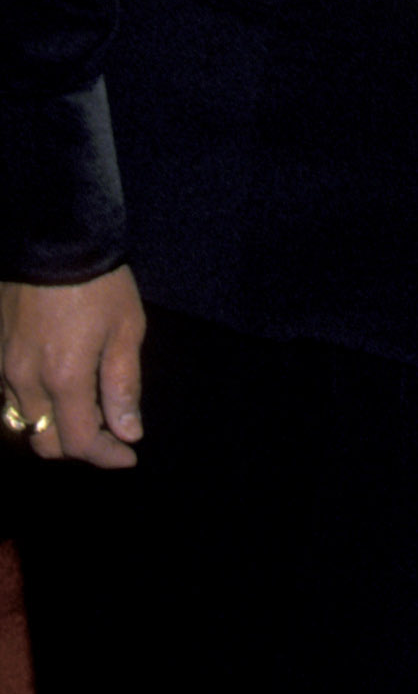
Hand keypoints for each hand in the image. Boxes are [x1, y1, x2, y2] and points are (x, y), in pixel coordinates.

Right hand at [1, 266, 145, 466]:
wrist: (54, 238)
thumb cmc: (99, 282)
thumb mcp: (126, 330)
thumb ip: (123, 386)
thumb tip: (128, 433)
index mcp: (64, 378)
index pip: (79, 442)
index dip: (105, 456)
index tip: (128, 455)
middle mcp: (25, 381)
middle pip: (44, 442)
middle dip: (78, 446)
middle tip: (108, 434)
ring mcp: (3, 368)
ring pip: (21, 423)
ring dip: (51, 428)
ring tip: (84, 414)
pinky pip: (7, 398)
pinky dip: (31, 407)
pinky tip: (56, 392)